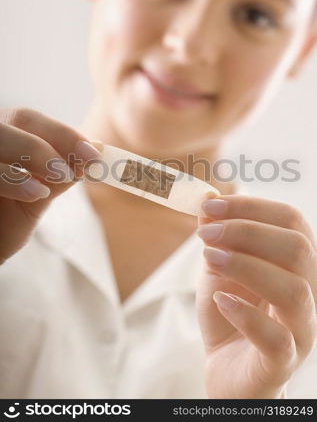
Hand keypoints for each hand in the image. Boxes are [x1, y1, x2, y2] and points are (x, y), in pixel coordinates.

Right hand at [0, 107, 101, 262]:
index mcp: (3, 135)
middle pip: (14, 120)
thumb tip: (94, 153)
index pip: (29, 120)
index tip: (93, 153)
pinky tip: (34, 194)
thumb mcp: (35, 196)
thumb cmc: (2, 221)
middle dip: (48, 143)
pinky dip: (12, 180)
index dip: (63, 134)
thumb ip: (59, 175)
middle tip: (75, 168)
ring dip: (33, 156)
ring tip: (56, 182)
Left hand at [196, 194, 316, 398]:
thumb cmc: (228, 313)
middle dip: (247, 232)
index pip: (291, 221)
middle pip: (297, 249)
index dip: (251, 207)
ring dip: (246, 266)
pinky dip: (246, 314)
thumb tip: (207, 200)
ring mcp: (300, 329)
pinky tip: (221, 300)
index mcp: (296, 263)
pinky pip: (277, 338)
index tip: (210, 206)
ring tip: (209, 258)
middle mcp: (308, 292)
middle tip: (205, 234)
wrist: (227, 368)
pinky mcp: (283, 362)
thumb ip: (217, 238)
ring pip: (293, 290)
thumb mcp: (218, 269)